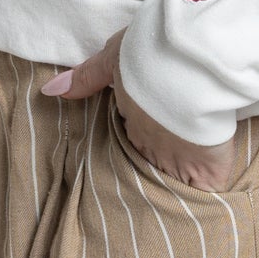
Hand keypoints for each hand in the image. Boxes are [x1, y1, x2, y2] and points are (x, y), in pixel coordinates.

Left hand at [42, 30, 242, 191]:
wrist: (187, 62)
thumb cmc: (148, 56)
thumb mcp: (113, 58)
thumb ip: (87, 77)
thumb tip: (49, 91)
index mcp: (130, 120)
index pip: (131, 137)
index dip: (139, 136)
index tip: (143, 135)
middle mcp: (151, 145)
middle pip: (151, 161)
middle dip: (157, 162)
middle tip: (164, 164)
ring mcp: (179, 159)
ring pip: (175, 178)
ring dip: (180, 179)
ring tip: (183, 189)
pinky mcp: (207, 168)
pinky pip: (205, 190)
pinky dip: (206, 195)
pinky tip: (209, 201)